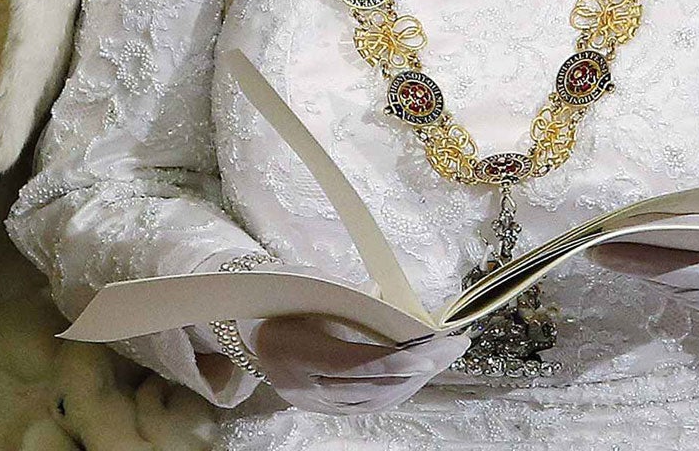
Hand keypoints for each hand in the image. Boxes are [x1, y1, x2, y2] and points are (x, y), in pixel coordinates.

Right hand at [244, 314, 471, 413]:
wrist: (245, 322)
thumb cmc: (282, 295)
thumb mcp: (310, 287)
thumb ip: (349, 299)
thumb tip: (395, 303)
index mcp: (292, 351)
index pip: (353, 363)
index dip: (395, 359)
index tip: (432, 349)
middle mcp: (302, 387)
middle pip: (371, 386)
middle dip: (419, 367)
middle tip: (453, 346)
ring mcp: (313, 404)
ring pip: (374, 400)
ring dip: (415, 379)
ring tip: (444, 356)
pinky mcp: (324, 409)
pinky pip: (369, 404)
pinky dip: (399, 387)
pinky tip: (419, 372)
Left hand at [591, 172, 698, 333]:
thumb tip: (664, 207)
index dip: (664, 232)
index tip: (629, 225)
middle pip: (685, 270)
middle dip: (638, 260)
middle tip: (598, 248)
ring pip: (680, 286)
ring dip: (640, 270)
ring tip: (603, 252)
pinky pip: (686, 295)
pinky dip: (659, 278)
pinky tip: (630, 264)